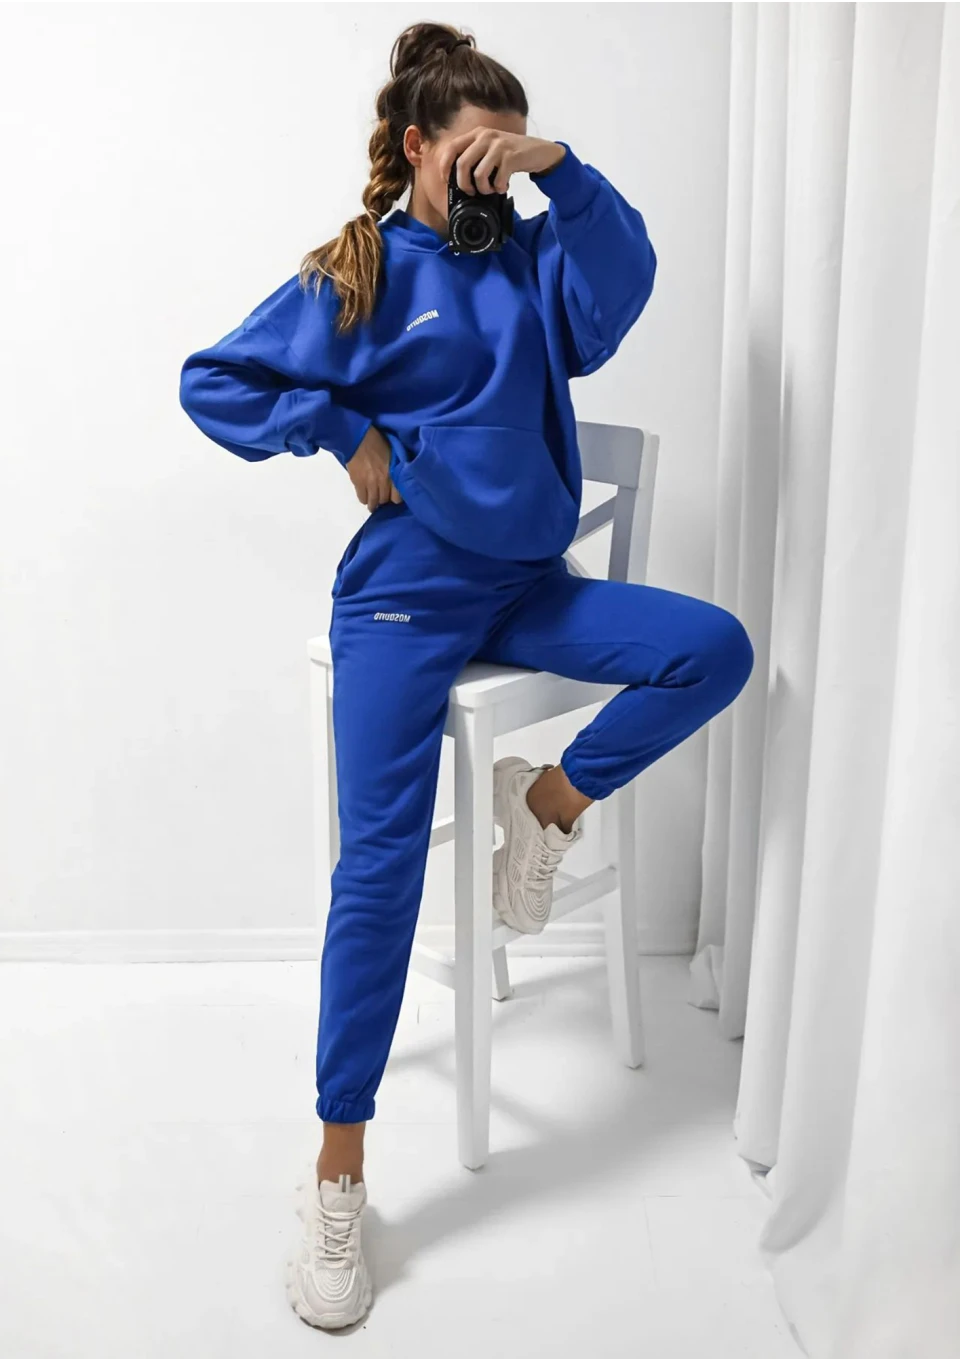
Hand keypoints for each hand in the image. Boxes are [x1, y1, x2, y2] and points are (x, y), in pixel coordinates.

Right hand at [345, 425, 402, 511]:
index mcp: (394, 473)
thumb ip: (395, 469)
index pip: (397, 497)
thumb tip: (396, 479)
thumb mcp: (393, 454)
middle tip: (381, 496)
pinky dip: (364, 499)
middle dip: (383, 499)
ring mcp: (370, 483)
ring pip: (373, 502)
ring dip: (373, 503)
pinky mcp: (358, 483)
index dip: (395, 498)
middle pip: (384, 500)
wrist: (357, 438)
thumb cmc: (377, 442)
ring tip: (372, 502)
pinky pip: (362, 498)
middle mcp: (383, 481)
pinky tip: (365, 496)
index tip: (393, 496)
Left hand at [438, 129, 565, 196]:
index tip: (447, 180)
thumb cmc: (511, 154)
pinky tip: (503, 186)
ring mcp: (499, 146)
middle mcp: (486, 136)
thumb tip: (457, 179)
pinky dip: (499, 188)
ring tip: (490, 189)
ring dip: (483, 189)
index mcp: (477, 134)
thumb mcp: (490, 149)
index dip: (445, 166)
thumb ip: (474, 156)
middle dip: (463, 184)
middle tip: (471, 191)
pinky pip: (497, 179)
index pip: (452, 148)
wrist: (539, 151)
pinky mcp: (511, 156)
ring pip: (479, 174)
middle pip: (462, 164)